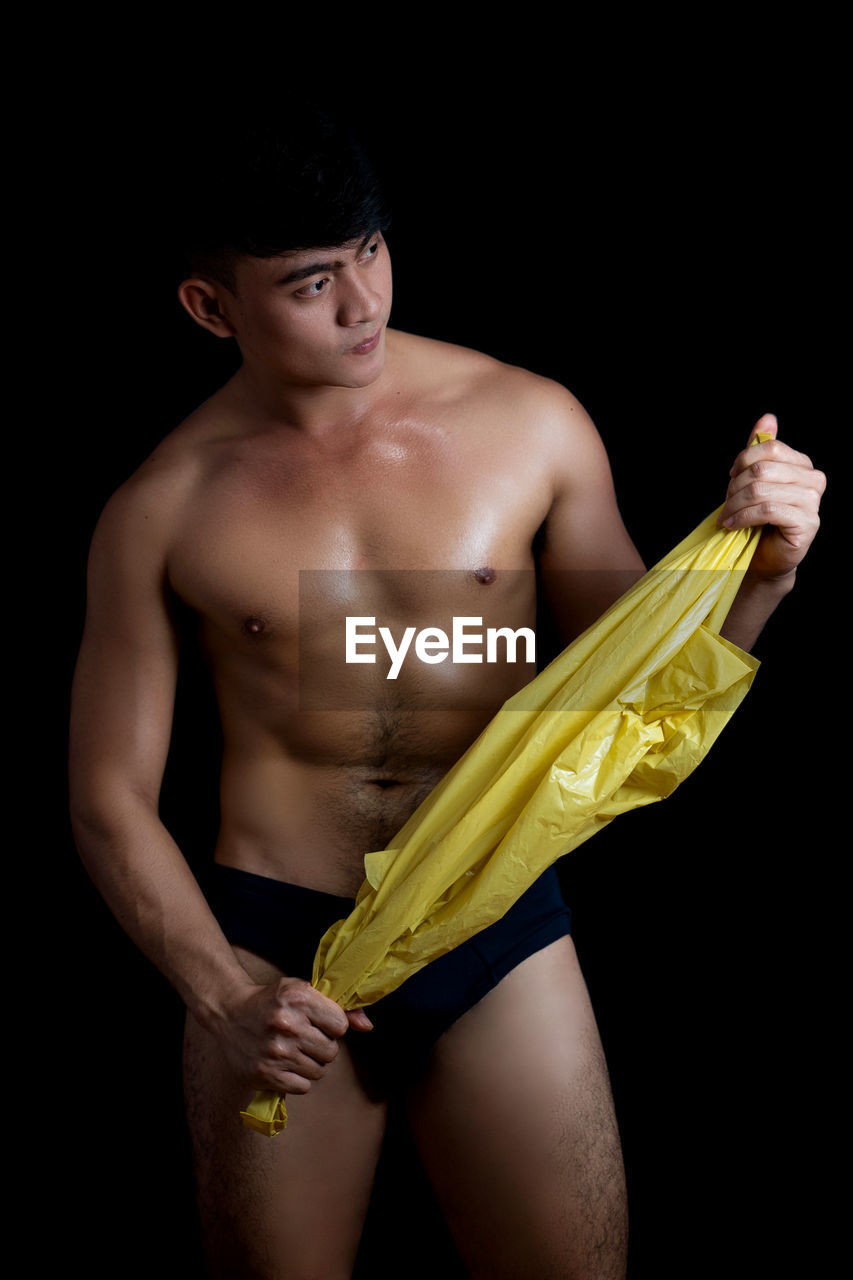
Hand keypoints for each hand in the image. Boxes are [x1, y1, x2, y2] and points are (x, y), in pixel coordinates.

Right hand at [216, 975, 372, 1094]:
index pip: (341, 1025)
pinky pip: (303, 1087)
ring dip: (309, 1063)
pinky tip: (283, 1064)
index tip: (317, 1022)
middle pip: (331, 1051)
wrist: (229, 1013)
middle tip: (303, 1037)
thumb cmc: (272, 1001)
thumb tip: (367, 1027)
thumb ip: (340, 1007)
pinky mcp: (266, 1074)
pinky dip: (296, 1079)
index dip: (332, 1026)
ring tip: (291, 1050)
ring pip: (319, 1071)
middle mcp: (288, 1024)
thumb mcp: (303, 991)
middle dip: (321, 1046)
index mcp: (299, 998)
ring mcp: (276, 1051)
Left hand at [719, 413, 825, 578]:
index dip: (743, 461)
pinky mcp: (807, 524)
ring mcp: (813, 502)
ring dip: (735, 505)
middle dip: (735, 487)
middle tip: (726, 505)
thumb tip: (768, 418)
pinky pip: (768, 510)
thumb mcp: (755, 480)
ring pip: (762, 490)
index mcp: (803, 465)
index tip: (731, 477)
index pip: (770, 448)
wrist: (764, 557)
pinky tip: (732, 526)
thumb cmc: (759, 520)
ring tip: (726, 518)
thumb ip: (760, 450)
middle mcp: (814, 480)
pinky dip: (743, 517)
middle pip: (763, 469)